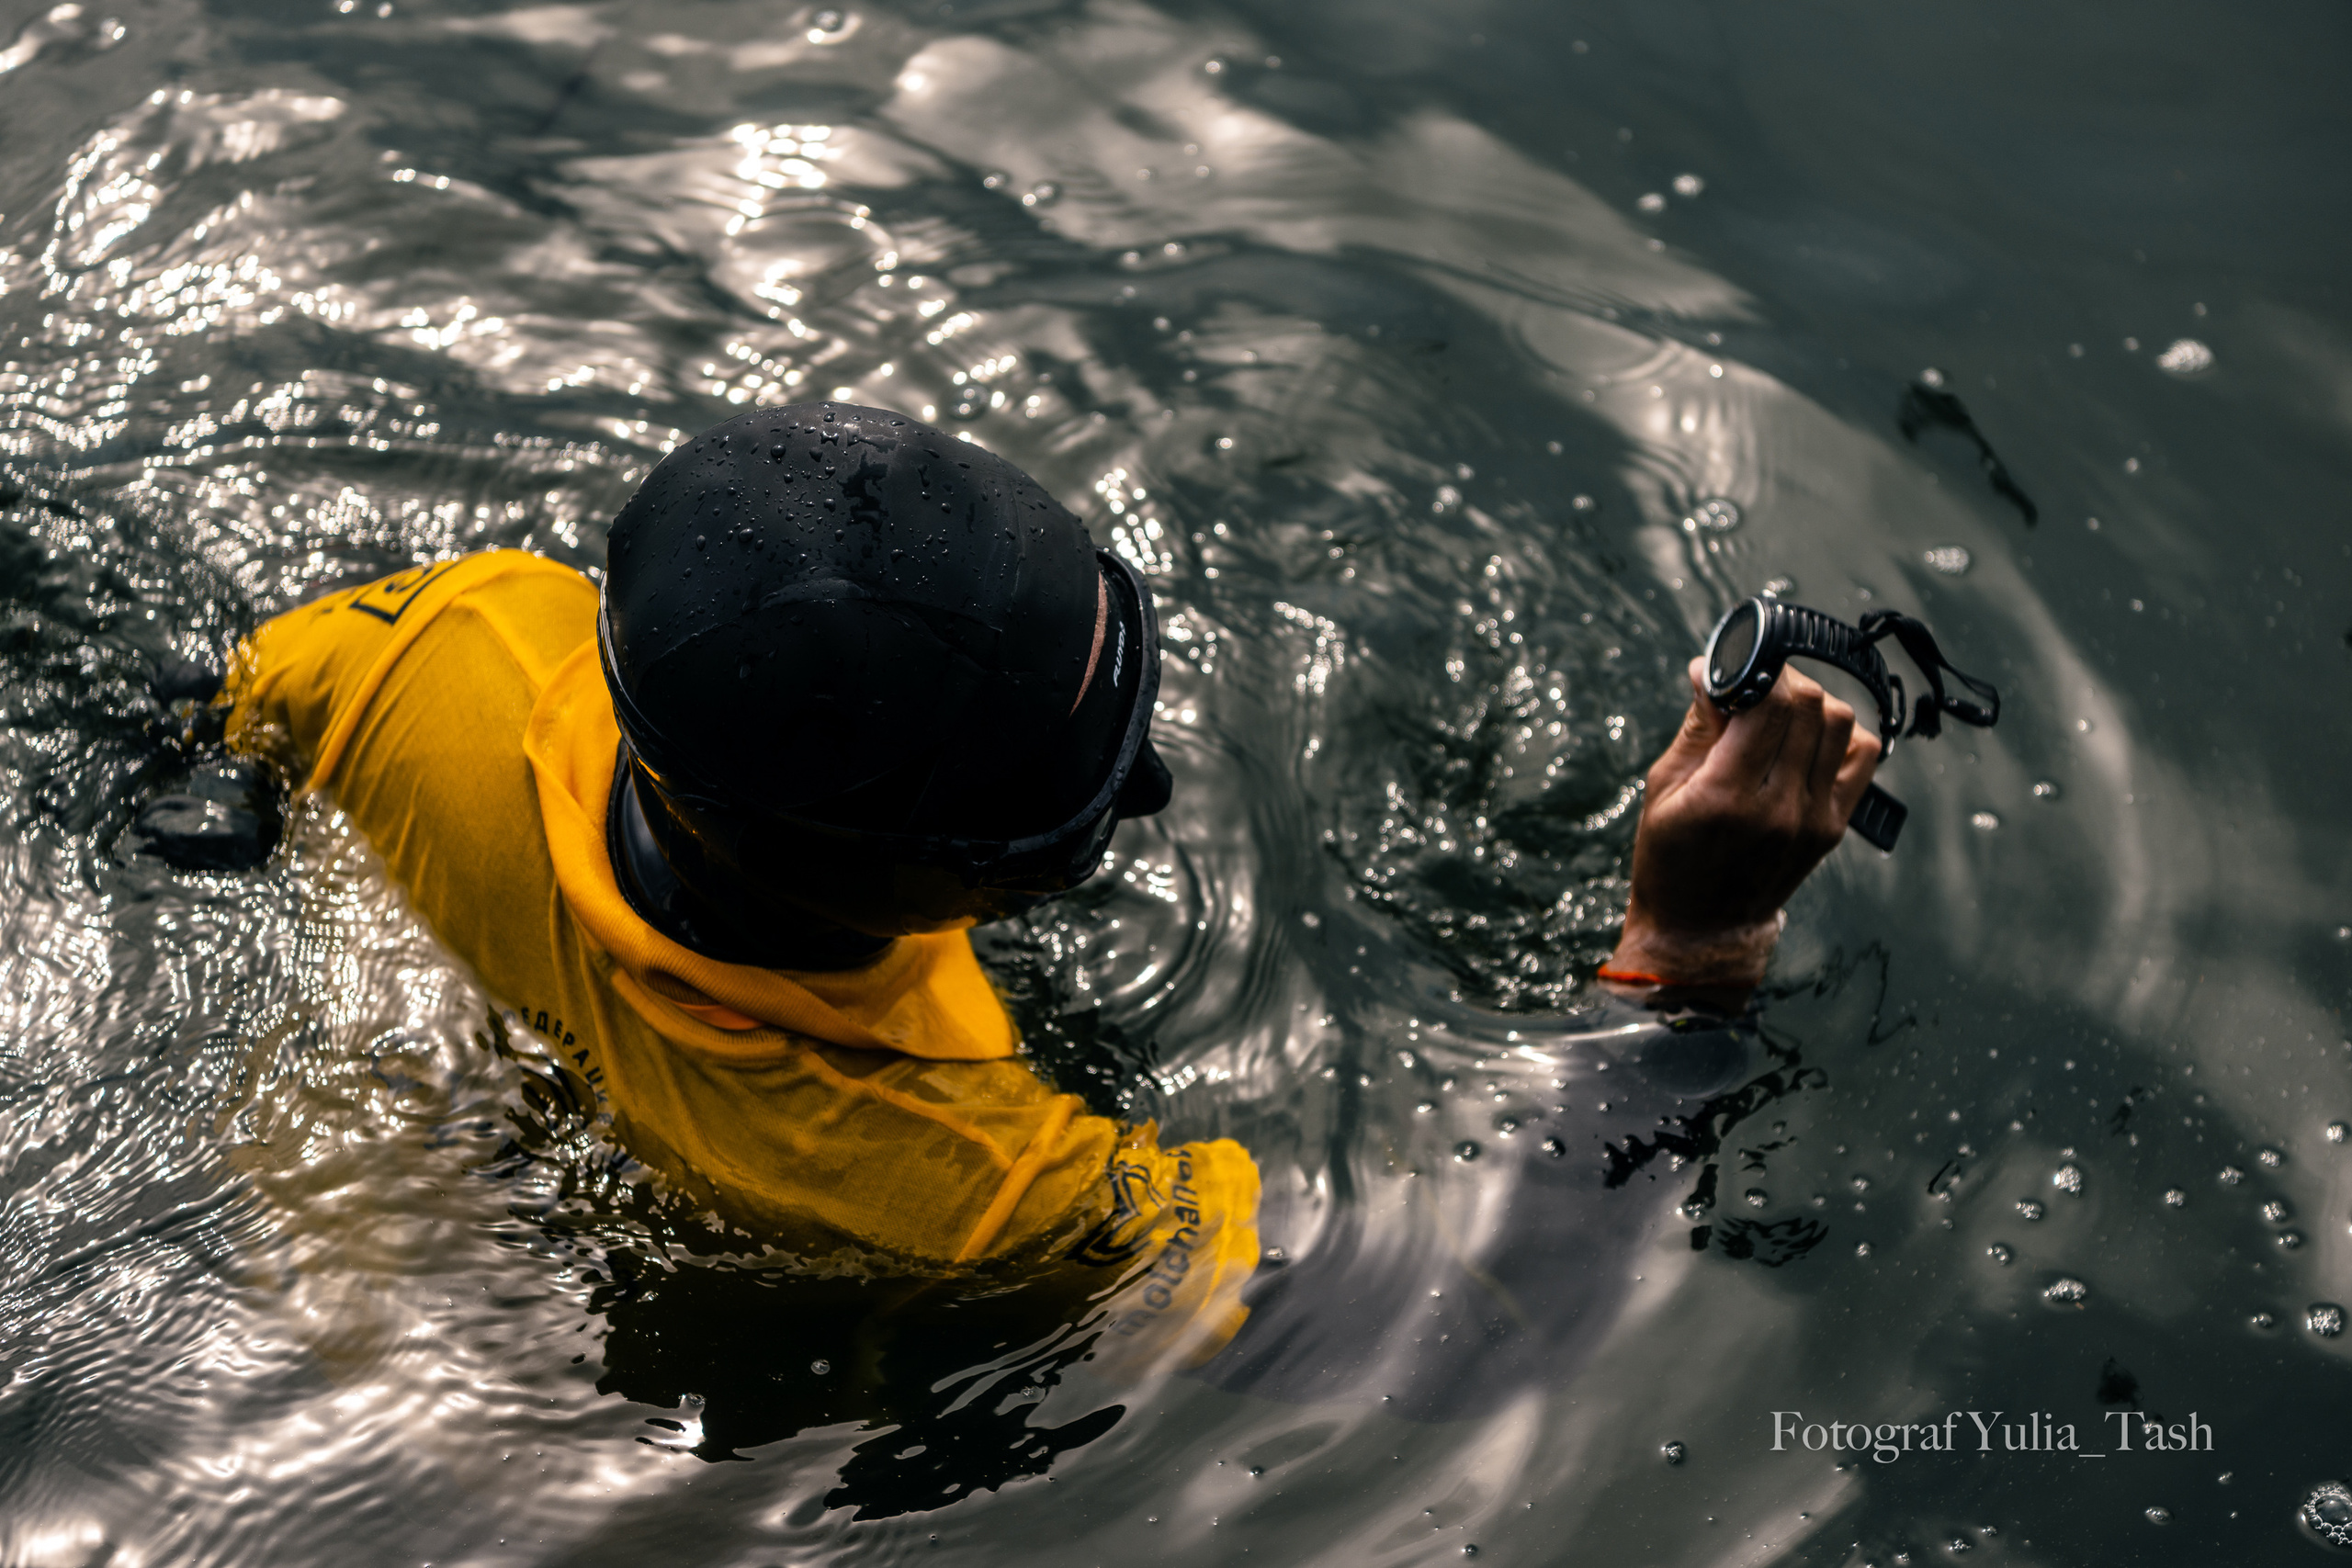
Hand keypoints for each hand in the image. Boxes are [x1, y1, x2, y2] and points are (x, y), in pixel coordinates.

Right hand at [1604, 656, 1881, 999]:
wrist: (1702, 928)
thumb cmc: (1670, 858)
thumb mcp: (1662, 787)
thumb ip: (1698, 725)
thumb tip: (1712, 668)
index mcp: (1726, 796)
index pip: (1771, 703)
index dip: (1759, 670)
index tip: (1739, 667)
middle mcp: (1779, 807)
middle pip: (1811, 706)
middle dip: (1783, 681)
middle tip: (1757, 687)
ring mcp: (1814, 819)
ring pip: (1840, 723)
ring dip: (1812, 704)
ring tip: (1780, 714)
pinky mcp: (1834, 827)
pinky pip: (1862, 756)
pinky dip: (1840, 734)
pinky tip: (1808, 741)